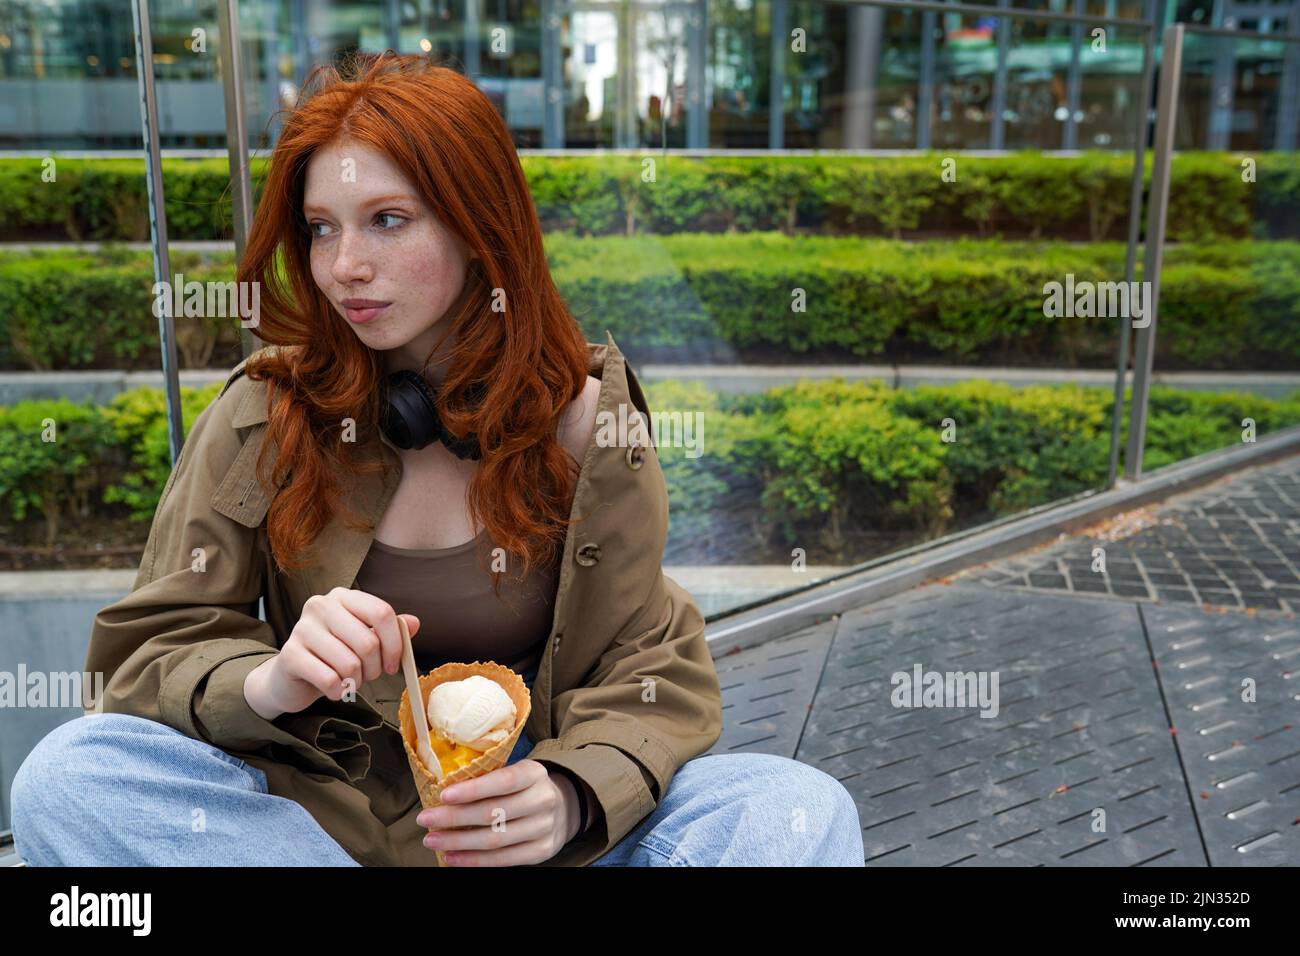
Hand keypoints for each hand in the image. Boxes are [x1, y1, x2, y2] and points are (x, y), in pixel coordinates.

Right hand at [245, 587, 419, 718]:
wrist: (292, 677)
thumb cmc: (334, 656)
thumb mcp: (363, 640)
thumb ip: (389, 630)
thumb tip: (413, 623)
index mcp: (343, 597)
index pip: (382, 613)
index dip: (395, 643)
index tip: (394, 664)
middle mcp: (320, 606)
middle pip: (368, 642)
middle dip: (375, 668)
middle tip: (368, 676)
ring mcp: (302, 629)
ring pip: (350, 664)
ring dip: (356, 681)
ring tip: (348, 680)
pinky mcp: (289, 655)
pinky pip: (330, 680)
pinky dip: (338, 692)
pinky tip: (333, 689)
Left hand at [417, 759, 580, 865]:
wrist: (564, 807)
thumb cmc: (526, 787)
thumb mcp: (516, 772)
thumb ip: (490, 778)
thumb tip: (444, 790)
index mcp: (535, 774)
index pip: (504, 781)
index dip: (473, 789)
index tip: (443, 795)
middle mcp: (543, 800)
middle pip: (494, 813)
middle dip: (454, 818)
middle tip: (425, 819)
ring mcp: (544, 828)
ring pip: (494, 840)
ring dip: (458, 842)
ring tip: (432, 840)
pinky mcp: (541, 851)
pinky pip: (503, 860)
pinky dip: (473, 861)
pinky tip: (452, 857)